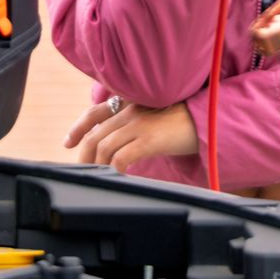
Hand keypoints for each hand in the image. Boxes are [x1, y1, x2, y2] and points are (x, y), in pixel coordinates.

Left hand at [65, 98, 198, 171]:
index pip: (96, 112)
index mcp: (133, 102)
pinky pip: (121, 157)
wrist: (210, 118)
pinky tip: (119, 176)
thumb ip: (138, 123)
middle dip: (85, 155)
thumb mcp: (157, 116)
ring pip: (104, 146)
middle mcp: (132, 110)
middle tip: (84, 170)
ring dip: (98, 165)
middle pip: (96, 134)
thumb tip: (122, 143)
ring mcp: (139, 124)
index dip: (78, 127)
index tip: (68, 143)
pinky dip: (114, 169)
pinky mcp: (148, 139)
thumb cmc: (187, 120)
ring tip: (101, 176)